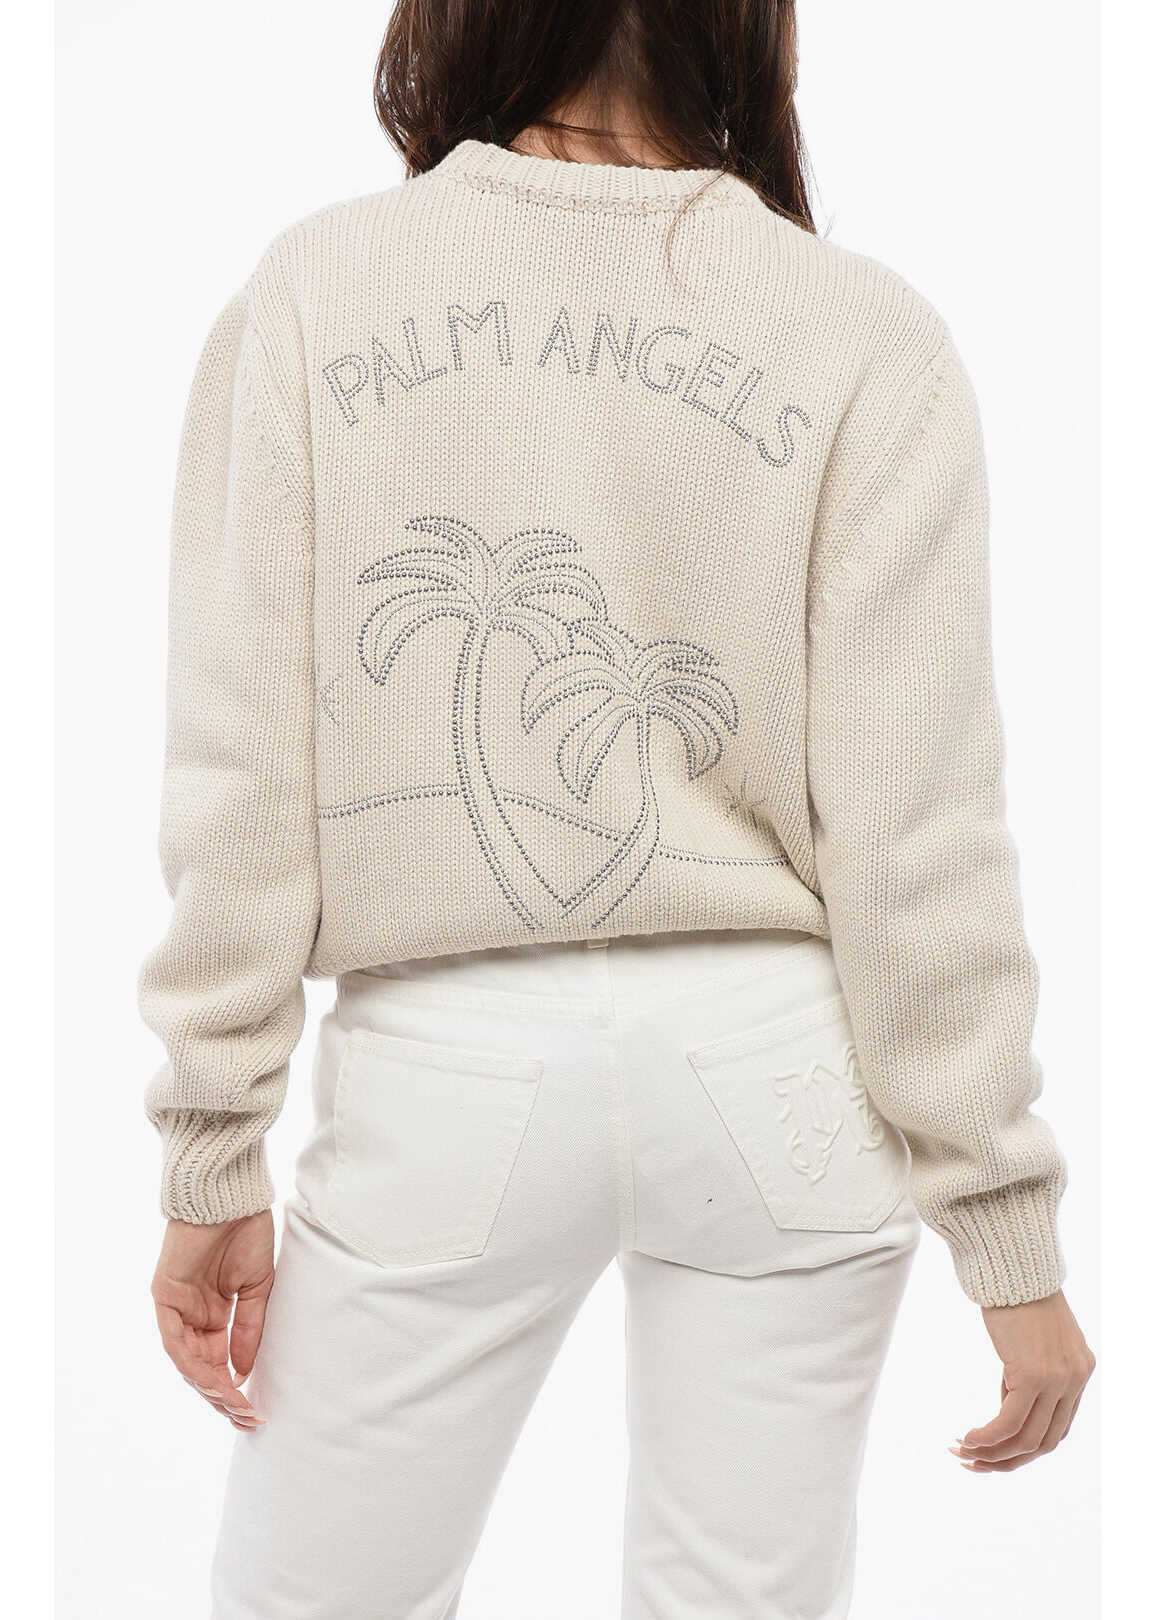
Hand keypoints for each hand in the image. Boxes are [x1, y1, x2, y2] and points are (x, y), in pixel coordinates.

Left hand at [151, 1211, 275, 1429]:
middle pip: (201, 1368)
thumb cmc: (245, 1233)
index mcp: (213, 1313)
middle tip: (246, 1419)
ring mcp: (175, 1308)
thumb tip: (243, 1373)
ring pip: (187, 1360)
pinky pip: (174, 1340)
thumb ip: (249, 1330)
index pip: (219, 1361)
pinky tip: (213, 1380)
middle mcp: (191, 1315)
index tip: (255, 1411)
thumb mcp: (257, 1288)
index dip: (234, 1388)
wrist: (230, 1198)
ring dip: (210, 1386)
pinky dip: (192, 1362)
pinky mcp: (164, 1297)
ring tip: (233, 1406)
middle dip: (223, 1396)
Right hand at [950, 1290, 1094, 1471]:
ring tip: (964, 1453)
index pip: (1057, 1427)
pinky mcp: (1033, 1374)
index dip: (1025, 1447)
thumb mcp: (1033, 1337)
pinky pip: (1009, 1422)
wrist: (1015, 1263)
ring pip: (1027, 1439)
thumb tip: (1009, 1398)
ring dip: (993, 1454)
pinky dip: (987, 1437)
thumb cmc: (1017, 1292)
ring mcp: (1058, 1379)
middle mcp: (1075, 1379)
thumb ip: (1030, 1369)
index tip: (994, 1450)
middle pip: (1045, 1442)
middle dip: (1008, 1460)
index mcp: (1079, 1371)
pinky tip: (968, 1439)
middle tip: (975, 1463)